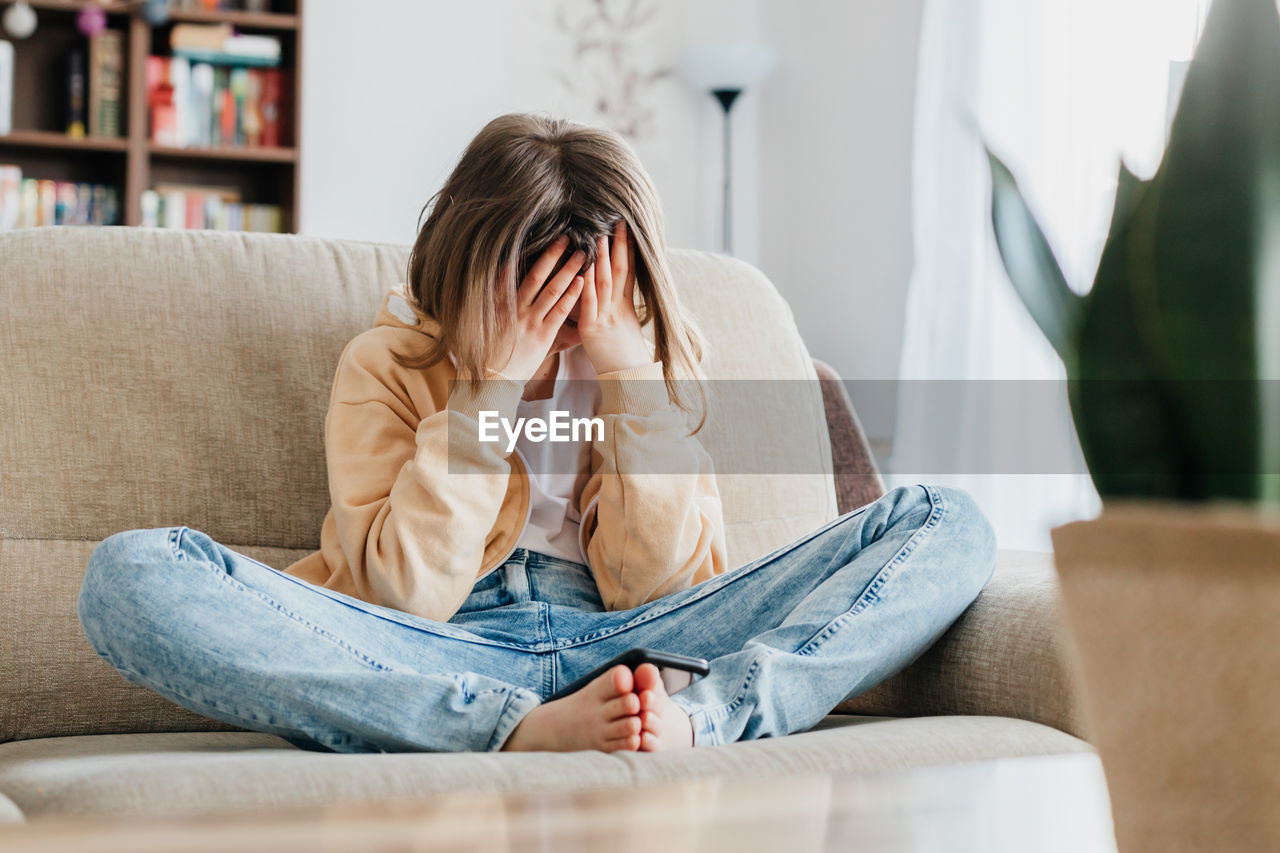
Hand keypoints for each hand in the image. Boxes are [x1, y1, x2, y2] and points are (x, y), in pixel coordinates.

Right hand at [490, 236, 585, 381]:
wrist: (490, 380)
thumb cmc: (489, 354)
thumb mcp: (483, 324)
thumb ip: (494, 304)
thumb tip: (497, 285)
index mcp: (498, 302)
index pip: (511, 270)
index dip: (524, 252)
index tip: (537, 235)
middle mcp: (514, 307)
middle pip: (536, 274)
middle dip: (551, 254)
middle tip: (566, 235)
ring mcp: (529, 321)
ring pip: (551, 289)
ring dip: (568, 270)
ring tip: (582, 254)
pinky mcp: (542, 336)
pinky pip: (559, 311)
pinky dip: (572, 295)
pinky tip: (582, 281)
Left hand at [578, 220, 651, 374]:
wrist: (630, 380)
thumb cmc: (625, 358)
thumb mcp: (625, 328)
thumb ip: (618, 308)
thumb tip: (617, 294)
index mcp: (624, 306)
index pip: (627, 271)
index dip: (627, 248)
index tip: (626, 228)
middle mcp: (617, 308)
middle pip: (618, 270)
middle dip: (617, 245)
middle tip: (616, 221)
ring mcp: (605, 318)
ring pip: (604, 283)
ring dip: (601, 259)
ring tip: (598, 237)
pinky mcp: (592, 331)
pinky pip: (589, 305)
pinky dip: (587, 288)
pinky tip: (583, 272)